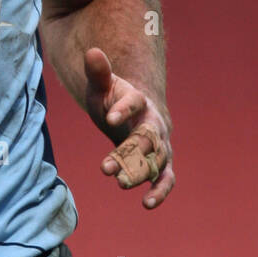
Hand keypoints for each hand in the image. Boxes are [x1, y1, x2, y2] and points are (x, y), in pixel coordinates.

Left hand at [83, 47, 174, 208]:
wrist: (135, 115)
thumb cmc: (114, 99)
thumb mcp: (102, 87)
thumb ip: (99, 73)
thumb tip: (92, 52)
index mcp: (140, 102)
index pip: (134, 103)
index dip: (123, 110)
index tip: (109, 119)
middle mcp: (154, 124)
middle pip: (146, 138)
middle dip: (128, 152)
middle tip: (106, 167)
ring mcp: (160, 145)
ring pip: (155, 160)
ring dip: (138, 173)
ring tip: (119, 183)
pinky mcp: (161, 164)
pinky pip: (166, 178)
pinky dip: (160, 190)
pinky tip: (147, 204)